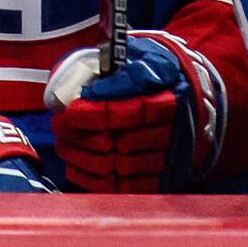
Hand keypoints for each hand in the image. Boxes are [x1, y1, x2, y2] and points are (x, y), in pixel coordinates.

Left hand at [45, 31, 225, 191]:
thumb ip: (116, 67)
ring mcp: (167, 159)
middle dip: (83, 136)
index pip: (126, 111)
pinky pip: (126, 188)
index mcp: (167, 98)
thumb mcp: (143, 58)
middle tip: (59, 125)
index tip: (68, 111)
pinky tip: (76, 166)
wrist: (188, 98)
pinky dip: (96, 180)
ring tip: (64, 143)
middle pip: (121, 143)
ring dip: (85, 158)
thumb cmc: (154, 74)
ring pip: (121, 168)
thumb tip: (86, 89)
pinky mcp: (161, 179)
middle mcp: (172, 133)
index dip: (92, 113)